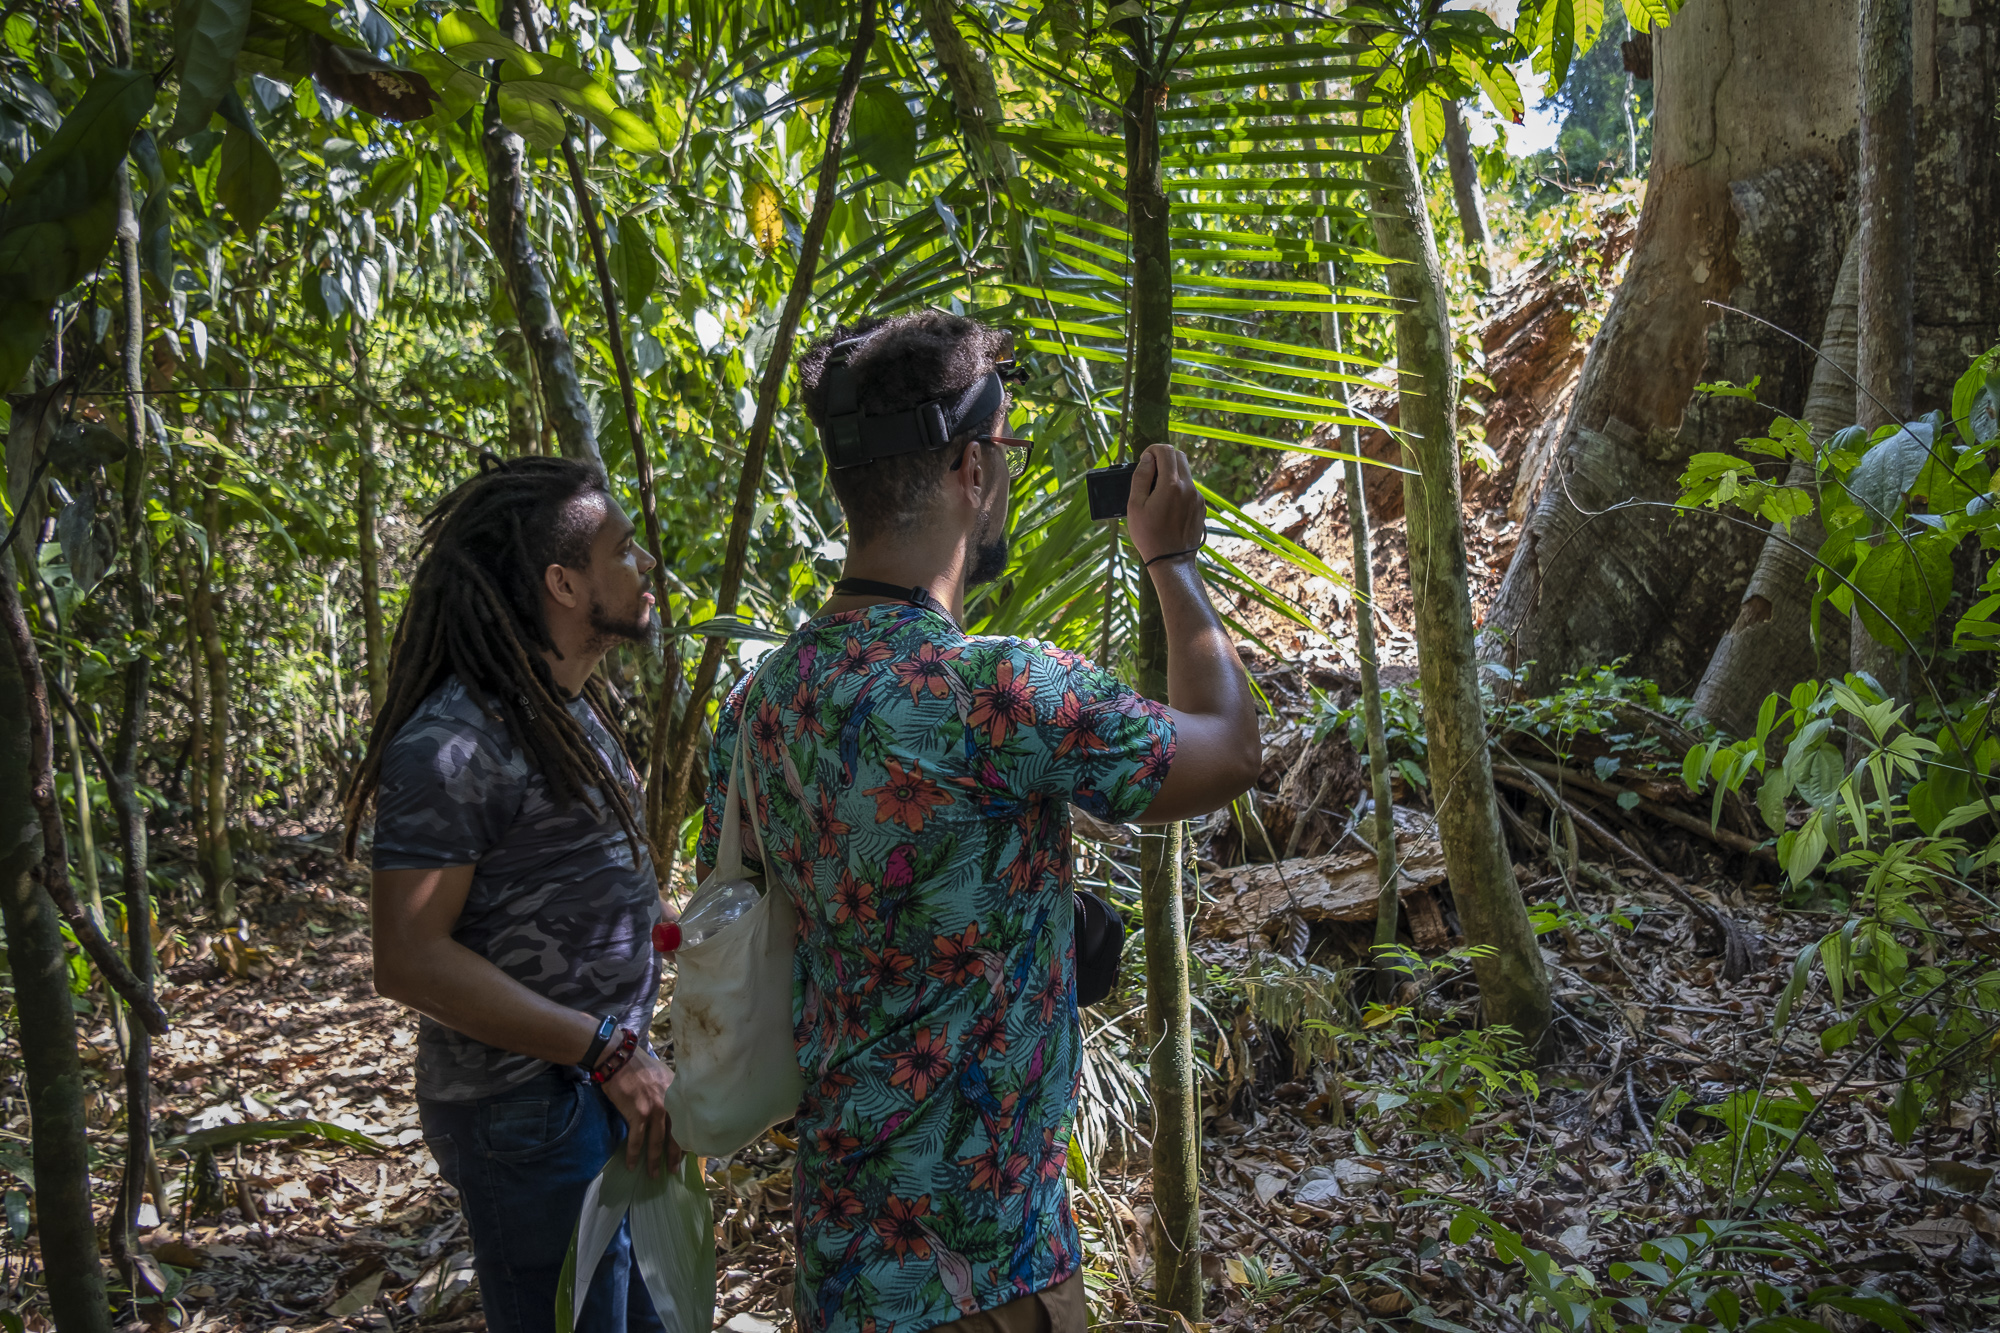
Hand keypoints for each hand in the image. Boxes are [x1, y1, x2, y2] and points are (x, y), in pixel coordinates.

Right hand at [602, 1046, 681, 1174]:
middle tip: (674, 1171)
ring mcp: (655, 1109)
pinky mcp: (638, 1113)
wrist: (620, 1059)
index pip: (687, 1122)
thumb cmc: (640, 1067)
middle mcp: (670, 1103)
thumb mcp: (664, 1077)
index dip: (687, 1140)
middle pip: (676, 1136)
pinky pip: (637, 1140)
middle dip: (675, 1156)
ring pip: (657, 1142)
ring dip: (655, 1161)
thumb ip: (670, 1094)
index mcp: (678, 1095)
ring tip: (655, 1175)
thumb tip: (674, 1112)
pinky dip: (634, 1154)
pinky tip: (632, 1165)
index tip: (688, 1154)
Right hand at [1125, 443, 1204, 565]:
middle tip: (1150, 471)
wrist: (1172, 561)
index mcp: (1171, 484)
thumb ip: (1140, 478)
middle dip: (1164, 458)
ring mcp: (1197, 497)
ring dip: (1171, 474)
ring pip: (1185, 473)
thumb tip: (1147, 459)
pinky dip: (1178, 488)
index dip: (1152, 450)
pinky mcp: (1201, 507)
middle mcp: (1188, 487)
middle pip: (1179, 456)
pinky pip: (1189, 488)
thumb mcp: (1135, 506)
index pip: (1166, 451)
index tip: (1144, 460)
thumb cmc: (1149, 536)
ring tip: (1156, 492)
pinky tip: (1167, 505)